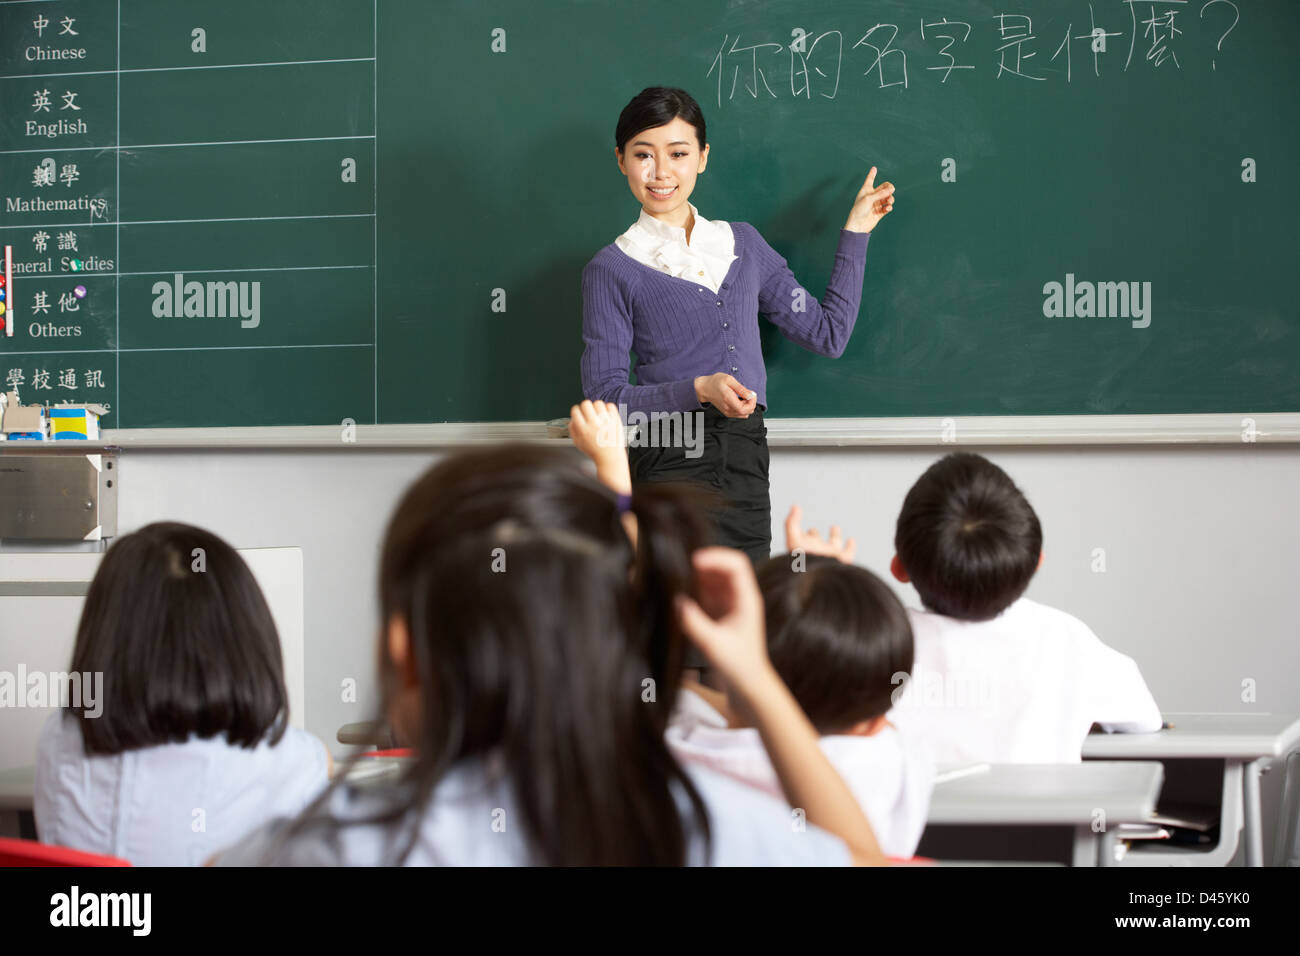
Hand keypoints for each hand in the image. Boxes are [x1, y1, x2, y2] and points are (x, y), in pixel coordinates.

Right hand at [568, 399, 625, 469]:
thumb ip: (572, 429)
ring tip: (598, 414)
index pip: (575, 410)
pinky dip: (608, 408)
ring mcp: (606, 422)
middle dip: (585, 407)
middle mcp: (594, 424)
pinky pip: (610, 405)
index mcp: (583, 430)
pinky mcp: (615, 421)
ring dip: (596, 407)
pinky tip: (606, 415)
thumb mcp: (577, 443)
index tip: (579, 414)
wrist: (610, 458)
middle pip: (586, 403)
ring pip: (598, 402)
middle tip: (588, 413)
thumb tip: (572, 417)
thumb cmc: (594, 450)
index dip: (576, 410)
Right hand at [675, 548, 775, 707]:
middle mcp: (739, 597)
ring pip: (712, 577)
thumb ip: (694, 623)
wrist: (748, 685)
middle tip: (678, 568)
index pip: (736, 564)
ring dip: (695, 576)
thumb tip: (676, 601)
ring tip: (675, 580)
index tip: (694, 561)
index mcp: (747, 599)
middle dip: (701, 564)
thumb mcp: (714, 645)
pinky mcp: (718, 612)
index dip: (716, 557)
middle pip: (722, 566)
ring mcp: (728, 603)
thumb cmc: (738, 666)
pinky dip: (691, 589)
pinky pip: (704, 591)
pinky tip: (678, 594)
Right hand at [694, 373, 756, 417]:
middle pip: (746, 413)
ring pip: (744, 414)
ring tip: (744, 396)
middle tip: (749, 394)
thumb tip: (751, 396)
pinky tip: (741, 400)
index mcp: (728, 399)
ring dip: (748, 406)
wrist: (705, 388)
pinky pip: (740, 414)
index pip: (745, 409)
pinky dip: (744, 408)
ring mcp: (727, 412)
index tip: (752, 394)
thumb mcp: (729, 380)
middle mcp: (728, 408)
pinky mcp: (727, 412)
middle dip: (752, 403)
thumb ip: (741, 389)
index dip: (752, 402)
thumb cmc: (715, 382)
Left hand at [784, 504, 856, 562]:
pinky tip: (851, 540)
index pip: (800, 538)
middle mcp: (817, 552)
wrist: (820, 579)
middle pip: (815, 542)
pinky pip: (848, 552)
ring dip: (834, 536)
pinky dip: (850, 546)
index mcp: (803, 549)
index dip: (798, 532)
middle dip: (814, 535)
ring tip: (834, 528)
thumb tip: (795, 506)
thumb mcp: (794, 539)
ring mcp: (830, 556)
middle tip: (813, 530)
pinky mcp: (843, 560)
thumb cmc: (803, 563)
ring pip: (832, 545)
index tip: (796, 522)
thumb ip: (792, 523)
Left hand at [843, 166, 894, 233]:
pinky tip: (887, 208)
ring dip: (890, 198)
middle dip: (889, 188)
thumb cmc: (859, 210)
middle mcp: (872, 196)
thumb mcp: (869, 199)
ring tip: (889, 201)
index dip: (872, 174)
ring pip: (888, 197)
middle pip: (884, 188)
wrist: (858, 225)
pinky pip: (888, 207)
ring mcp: (876, 204)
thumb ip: (881, 193)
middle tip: (891, 190)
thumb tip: (892, 189)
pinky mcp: (880, 212)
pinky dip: (889, 207)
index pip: (870, 180)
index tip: (874, 168)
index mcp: (866, 190)